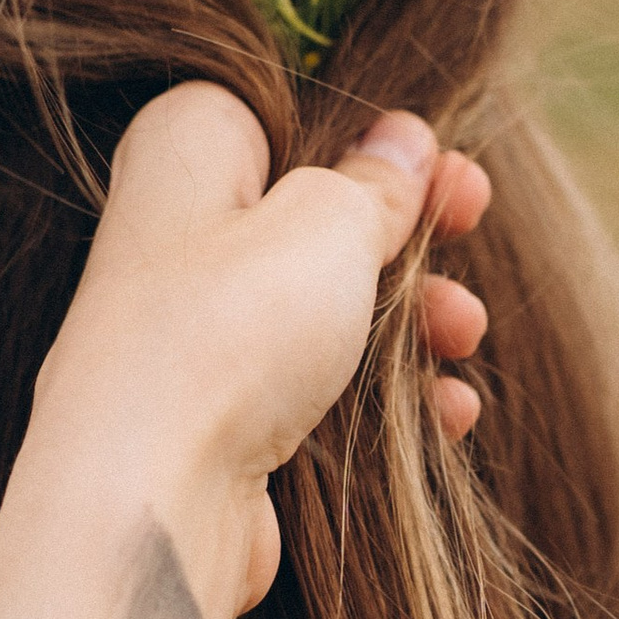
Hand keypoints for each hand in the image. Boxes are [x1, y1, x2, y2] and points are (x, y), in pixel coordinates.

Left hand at [6, 84, 491, 618]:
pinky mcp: (215, 420)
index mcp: (186, 151)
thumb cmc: (227, 334)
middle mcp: (176, 235)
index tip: (442, 165)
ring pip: (322, 308)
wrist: (150, 500)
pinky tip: (444, 413)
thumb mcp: (327, 224)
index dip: (370, 140)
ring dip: (409, 321)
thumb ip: (374, 184)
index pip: (287, 118)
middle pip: (313, 215)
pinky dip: (380, 396)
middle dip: (407, 235)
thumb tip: (401, 143)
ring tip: (461, 336)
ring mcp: (193, 334)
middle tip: (468, 227)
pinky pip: (313, 390)